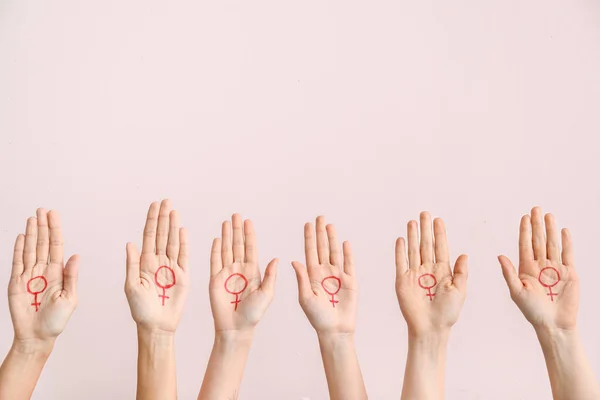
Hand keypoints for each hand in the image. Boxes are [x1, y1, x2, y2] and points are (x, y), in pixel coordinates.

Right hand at [8, 209, 78, 343]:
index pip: (56, 246)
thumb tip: (76, 256)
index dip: (54, 230)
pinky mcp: (16, 283)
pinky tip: (20, 236)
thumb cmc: (56, 321)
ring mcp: (29, 275)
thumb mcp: (69, 299)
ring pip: (30, 249)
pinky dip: (18, 249)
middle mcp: (43, 271)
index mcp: (58, 273)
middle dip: (43, 226)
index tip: (54, 215)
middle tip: (42, 210)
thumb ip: (71, 277)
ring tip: (32, 218)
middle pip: (42, 243)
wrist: (37, 336)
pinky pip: (17, 262)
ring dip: (30, 234)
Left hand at [125, 200, 188, 332]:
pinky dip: (185, 242)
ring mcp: (172, 268)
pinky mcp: (184, 275)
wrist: (156, 326)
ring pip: (173, 242)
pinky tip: (183, 230)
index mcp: (144, 263)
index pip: (149, 236)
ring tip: (174, 210)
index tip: (154, 205)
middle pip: (162, 235)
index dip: (151, 220)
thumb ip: (132, 264)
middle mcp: (158, 262)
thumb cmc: (140, 311)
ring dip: (173, 226)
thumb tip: (130, 243)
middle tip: (166, 201)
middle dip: (163, 217)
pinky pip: (185, 255)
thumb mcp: (130, 287)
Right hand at [209, 214, 276, 332]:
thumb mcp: (267, 294)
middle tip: (236, 215)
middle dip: (237, 229)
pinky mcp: (214, 279)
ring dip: (226, 235)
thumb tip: (276, 258)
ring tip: (226, 222)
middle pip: (238, 244)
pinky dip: (215, 250)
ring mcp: (226, 273)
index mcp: (253, 271)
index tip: (248, 221)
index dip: (249, 234)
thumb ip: (270, 276)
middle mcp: (239, 269)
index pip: (251, 248)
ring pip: (226, 249)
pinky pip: (214, 261)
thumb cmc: (254, 314)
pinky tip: (217, 239)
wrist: (236, 327)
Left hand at [291, 216, 356, 335]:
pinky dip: (347, 253)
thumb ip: (302, 278)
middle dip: (321, 232)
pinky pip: (349, 264)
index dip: (309, 238)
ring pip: (335, 252)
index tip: (307, 224)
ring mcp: (338, 276)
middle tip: (320, 217)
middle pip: (322, 248)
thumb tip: (294, 261)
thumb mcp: (305, 298)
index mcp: (312, 275)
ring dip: (333, 239)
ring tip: (330, 225)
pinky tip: (345, 242)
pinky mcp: (350, 281)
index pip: (310, 251)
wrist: (335, 330)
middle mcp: (324, 272)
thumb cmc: (317, 317)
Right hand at [395, 212, 467, 336]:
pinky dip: (400, 251)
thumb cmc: (447, 313)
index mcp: (443, 271)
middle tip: (425, 213)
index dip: (439, 233)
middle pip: (426, 245)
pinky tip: (401, 239)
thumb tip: (464, 254)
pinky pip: (401, 262)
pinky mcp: (402, 281)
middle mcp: (428, 270)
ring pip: (414, 250)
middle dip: (425, 229)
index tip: (438, 220)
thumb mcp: (460, 292)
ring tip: (412, 221)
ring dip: (413, 236)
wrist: (430, 328)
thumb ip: (461, 273)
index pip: (440, 247)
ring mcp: (414, 274)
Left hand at [498, 207, 577, 330]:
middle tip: (535, 208)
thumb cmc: (533, 311)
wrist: (553, 324)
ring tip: (548, 215)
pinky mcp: (569, 273)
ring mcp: (555, 268)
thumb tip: (500, 255)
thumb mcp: (517, 292)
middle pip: (538, 241)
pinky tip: (564, 231)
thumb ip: (509, 273)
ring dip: (550, 230)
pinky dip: (566, 242)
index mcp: (526, 268)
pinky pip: (567, 254)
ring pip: (552, 244)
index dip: (525, 231)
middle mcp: (540, 266)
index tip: (524, 217)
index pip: (525, 245)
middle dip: (537, 225)